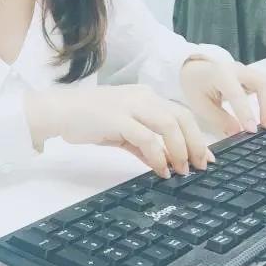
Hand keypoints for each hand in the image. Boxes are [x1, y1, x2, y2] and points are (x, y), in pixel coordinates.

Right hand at [24, 84, 213, 178]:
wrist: (59, 110)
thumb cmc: (87, 119)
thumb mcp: (120, 130)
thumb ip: (141, 143)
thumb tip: (162, 163)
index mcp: (144, 96)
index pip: (180, 113)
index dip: (197, 136)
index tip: (206, 157)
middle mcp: (142, 96)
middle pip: (181, 117)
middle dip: (195, 144)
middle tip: (199, 166)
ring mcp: (130, 105)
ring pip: (169, 125)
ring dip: (179, 150)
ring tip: (180, 170)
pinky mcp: (118, 118)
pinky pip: (147, 138)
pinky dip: (158, 155)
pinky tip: (160, 169)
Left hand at [180, 57, 265, 135]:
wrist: (196, 69)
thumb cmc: (196, 87)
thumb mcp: (201, 105)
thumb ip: (220, 120)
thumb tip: (238, 134)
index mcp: (220, 74)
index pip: (237, 93)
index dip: (246, 112)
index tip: (252, 131)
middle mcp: (238, 70)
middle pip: (263, 83)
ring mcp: (248, 72)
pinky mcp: (255, 77)